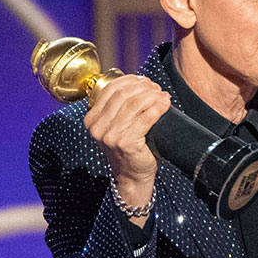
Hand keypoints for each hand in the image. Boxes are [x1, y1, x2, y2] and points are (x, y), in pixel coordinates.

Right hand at [84, 75, 170, 208]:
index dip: (130, 81)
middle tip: (156, 89)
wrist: (132, 176)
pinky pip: (145, 119)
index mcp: (92, 119)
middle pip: (123, 95)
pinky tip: (165, 104)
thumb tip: (141, 82)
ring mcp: (110, 135)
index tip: (145, 81)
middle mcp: (98, 127)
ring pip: (134, 104)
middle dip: (143, 87)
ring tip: (162, 96)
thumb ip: (120, 108)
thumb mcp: (117, 126)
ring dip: (152, 96)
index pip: (110, 90)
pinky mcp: (125, 143)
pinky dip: (157, 108)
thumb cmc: (129, 149)